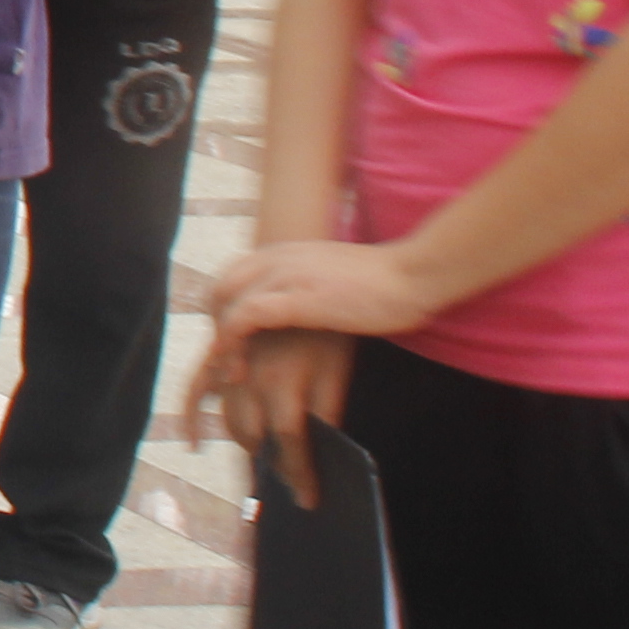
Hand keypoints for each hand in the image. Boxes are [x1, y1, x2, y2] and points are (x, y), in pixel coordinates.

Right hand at [187, 322, 356, 505]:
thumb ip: (327, 411)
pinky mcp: (219, 352)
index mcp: (284, 386)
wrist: (307, 273)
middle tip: (288, 484)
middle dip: (270, 465)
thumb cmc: (331, 326)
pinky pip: (195, 388)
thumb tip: (326, 454)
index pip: (289, 446)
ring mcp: (229, 365)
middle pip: (253, 438)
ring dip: (245, 444)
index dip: (300, 476)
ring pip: (228, 420)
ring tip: (263, 465)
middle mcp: (249, 380)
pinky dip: (192, 416)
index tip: (309, 500)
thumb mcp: (338, 370)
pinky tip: (195, 442)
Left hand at [204, 237, 442, 348]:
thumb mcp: (333, 279)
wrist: (415, 274)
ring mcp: (284, 275)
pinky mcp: (296, 298)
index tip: (228, 346)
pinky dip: (231, 343)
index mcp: (284, 253)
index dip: (222, 312)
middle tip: (223, 366)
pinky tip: (238, 371)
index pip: (231, 277)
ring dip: (219, 342)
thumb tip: (302, 313)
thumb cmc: (386, 285)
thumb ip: (309, 288)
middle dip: (214, 328)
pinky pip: (244, 318)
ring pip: (224, 304)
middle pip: (219, 290)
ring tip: (228, 376)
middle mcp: (276, 258)